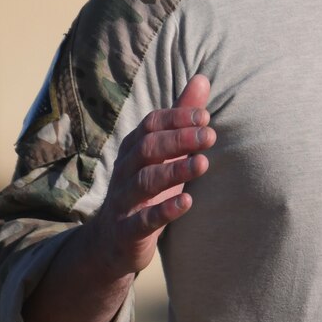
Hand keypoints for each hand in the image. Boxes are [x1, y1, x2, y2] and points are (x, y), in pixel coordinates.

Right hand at [83, 75, 215, 277]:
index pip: (151, 124)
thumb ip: (181, 119)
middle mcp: (125, 170)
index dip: (176, 117)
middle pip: (148, 148)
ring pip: (144, 181)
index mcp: (134, 149)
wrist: (110, 243)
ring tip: (203, 163)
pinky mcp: (127, 231)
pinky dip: (164, 211)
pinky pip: (144, 220)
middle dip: (178, 139)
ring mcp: (124, 201)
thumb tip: (202, 78)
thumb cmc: (146, 190)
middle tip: (210, 135)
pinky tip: (187, 202)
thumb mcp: (163, 153)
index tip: (205, 116)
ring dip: (174, 170)